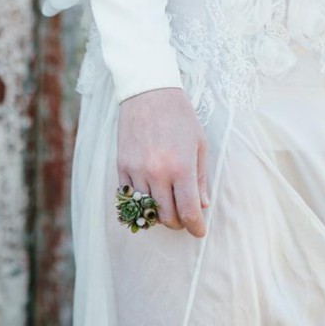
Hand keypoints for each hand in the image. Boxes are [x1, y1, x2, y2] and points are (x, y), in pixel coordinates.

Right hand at [116, 87, 208, 237]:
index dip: (196, 227)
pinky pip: (129, 197)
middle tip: (184, 217)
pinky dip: (140, 202)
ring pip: (146, 210)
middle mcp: (158, 173)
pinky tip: (149, 196)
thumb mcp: (199, 145)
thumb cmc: (180, 117)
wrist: (148, 93)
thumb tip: (203, 205)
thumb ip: (200, 178)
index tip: (199, 232)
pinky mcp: (121, 167)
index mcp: (182, 168)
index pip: (188, 211)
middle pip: (167, 217)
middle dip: (178, 222)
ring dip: (159, 214)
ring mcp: (137, 171)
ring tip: (167, 205)